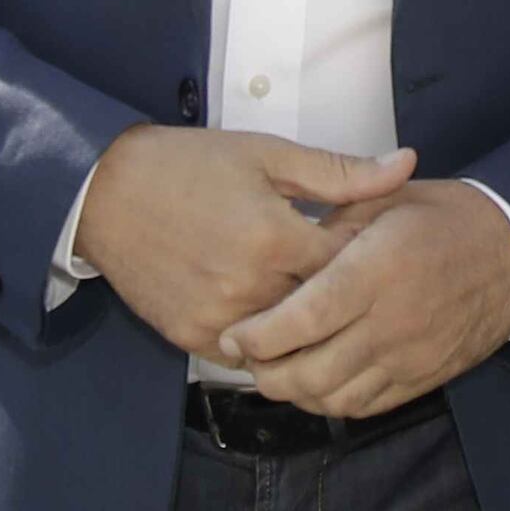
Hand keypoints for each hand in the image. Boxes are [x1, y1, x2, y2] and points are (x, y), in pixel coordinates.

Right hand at [74, 127, 412, 360]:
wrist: (104, 191)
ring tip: (315, 301)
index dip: (369, 256)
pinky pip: (246, 355)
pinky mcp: (191, 337)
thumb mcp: (267, 155)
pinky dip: (265, 339)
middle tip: (351, 278)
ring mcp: (219, 318)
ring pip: (287, 339)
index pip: (351, 266)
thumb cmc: (187, 165)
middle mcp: (250, 287)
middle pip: (322, 308)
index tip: (373, 246)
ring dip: (304, 322)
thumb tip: (406, 165)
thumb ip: (341, 172)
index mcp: (275, 238)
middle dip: (341, 293)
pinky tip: (271, 314)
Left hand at [221, 179, 509, 416]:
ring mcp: (409, 358)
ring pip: (332, 398)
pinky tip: (315, 380)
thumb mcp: (385, 200)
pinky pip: (364, 407)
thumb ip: (329, 226)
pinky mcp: (422, 379)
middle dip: (264, 373)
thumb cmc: (444, 219)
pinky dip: (330, 401)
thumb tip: (281, 253)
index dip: (257, 337)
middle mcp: (391, 323)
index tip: (234, 334)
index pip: (301, 321)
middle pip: (309, 372)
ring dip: (293, 392)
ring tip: (275, 369)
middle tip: (245, 356)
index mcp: (376, 271)